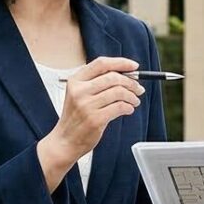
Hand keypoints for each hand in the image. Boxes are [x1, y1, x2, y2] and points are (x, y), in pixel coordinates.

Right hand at [44, 57, 141, 172]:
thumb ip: (98, 83)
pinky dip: (129, 107)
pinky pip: (120, 107)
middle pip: (113, 77)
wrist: (65, 141)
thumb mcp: (80, 94)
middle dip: (131, 82)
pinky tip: (128, 109)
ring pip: (119, 92)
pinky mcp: (95, 119)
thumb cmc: (76, 117)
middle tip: (138, 88)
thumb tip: (128, 75)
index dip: (121, 63)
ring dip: (132, 96)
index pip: (101, 63)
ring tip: (134, 101)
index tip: (134, 66)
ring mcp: (86, 105)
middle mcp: (79, 91)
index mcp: (75, 81)